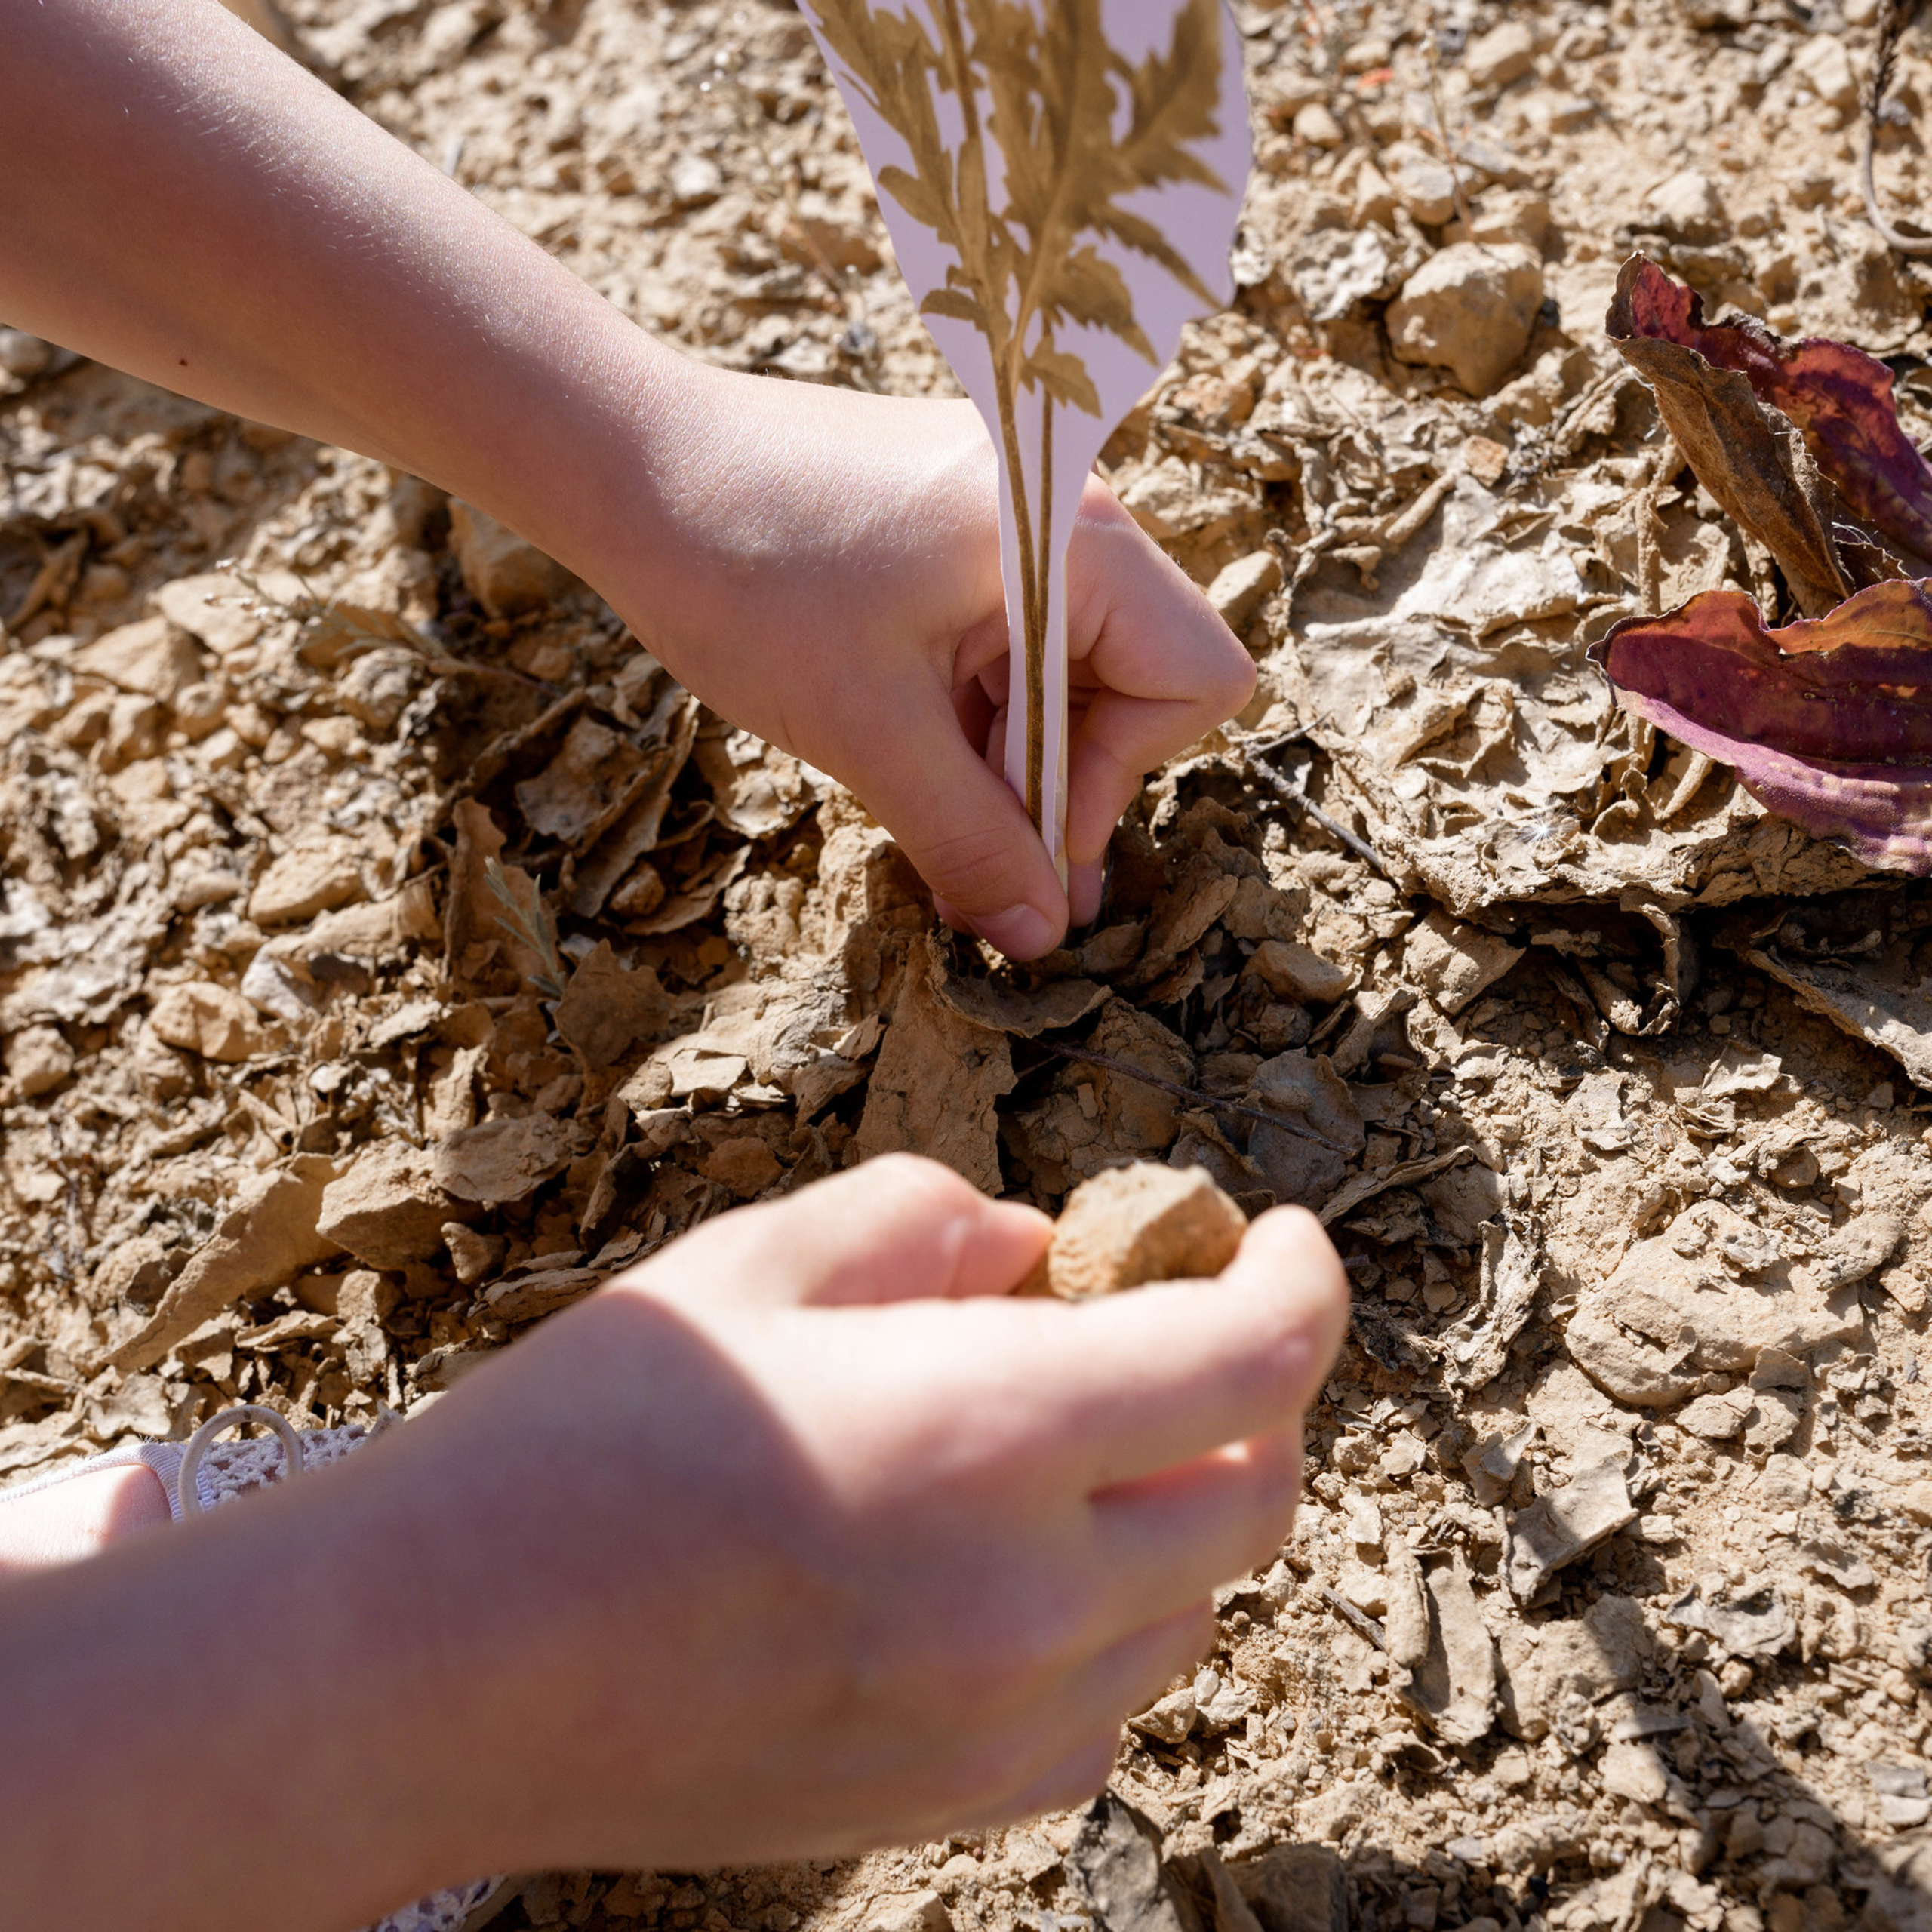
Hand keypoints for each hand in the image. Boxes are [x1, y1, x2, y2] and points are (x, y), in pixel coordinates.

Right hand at [384, 1155, 1345, 1873]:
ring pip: (1193, 1612)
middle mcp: (1029, 1598)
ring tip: (1084, 1443)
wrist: (435, 1669)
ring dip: (1181, 1509)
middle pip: (1254, 1497)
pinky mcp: (946, 1802)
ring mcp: (999, 1723)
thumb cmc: (577, 1441)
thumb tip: (1030, 1250)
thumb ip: (920, 1226)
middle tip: (1182, 1328)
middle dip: (1255, 1394)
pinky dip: (1110, 1626)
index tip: (1278, 1237)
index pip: (1251, 1361)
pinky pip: (1104, 1714)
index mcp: (990, 1432)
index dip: (1299, 1282)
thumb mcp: (748, 1264)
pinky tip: (1013, 1574)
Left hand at [574, 374, 1256, 959]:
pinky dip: (973, 714)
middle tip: (970, 854)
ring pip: (1070, 672)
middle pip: (1139, 680)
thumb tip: (1042, 940)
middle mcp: (1065, 511)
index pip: (1194, 676)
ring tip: (921, 810)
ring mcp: (1013, 517)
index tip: (1021, 833)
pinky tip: (905, 757)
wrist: (622, 460)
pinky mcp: (959, 533)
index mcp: (1071, 536)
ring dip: (1007, 759)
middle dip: (1058, 781)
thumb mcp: (867, 731)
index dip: (1115, 779)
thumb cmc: (744, 574)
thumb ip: (969, 841)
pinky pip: (1012, 643)